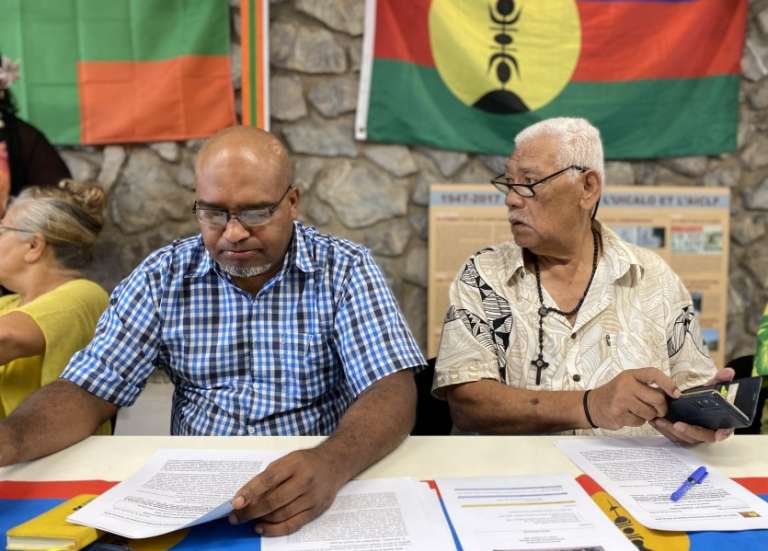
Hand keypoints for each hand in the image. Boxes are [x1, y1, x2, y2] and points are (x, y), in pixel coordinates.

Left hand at [229, 447, 349, 535]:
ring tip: (247, 520)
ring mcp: (312, 497)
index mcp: (295, 463)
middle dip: (251, 511)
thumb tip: (248, 497)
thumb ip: (269, 476)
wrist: (335, 464)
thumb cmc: (306, 462)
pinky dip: (274, 530)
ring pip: (281, 515)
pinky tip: (261, 528)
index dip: (250, 492)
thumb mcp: (288, 460)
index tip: (236, 502)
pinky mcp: (316, 511)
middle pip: (273, 500)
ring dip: (260, 520)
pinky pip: (292, 525)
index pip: (268, 479)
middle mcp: (305, 480)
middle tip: (235, 516)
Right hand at [588, 368, 680, 429]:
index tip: (676, 393)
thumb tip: (670, 394)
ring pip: (650, 412)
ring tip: (639, 412)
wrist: (592, 405)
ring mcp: (621, 400)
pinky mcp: (619, 414)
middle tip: (658, 410)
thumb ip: (645, 385)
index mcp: (630, 375)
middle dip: (661, 408)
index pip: (653, 374)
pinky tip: (629, 416)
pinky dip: (638, 421)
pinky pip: (640, 421)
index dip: (668, 383)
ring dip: (649, 416)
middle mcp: (625, 385)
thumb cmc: (614, 394)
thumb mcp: (627, 382)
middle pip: (657, 398)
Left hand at [651, 367, 735, 443]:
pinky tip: (657, 422)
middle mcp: (709, 431)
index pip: (725, 431)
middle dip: (690, 432)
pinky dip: (666, 431)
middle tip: (678, 424)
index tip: (719, 434)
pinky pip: (675, 438)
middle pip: (703, 436)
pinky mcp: (683, 436)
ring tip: (661, 421)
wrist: (691, 402)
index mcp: (721, 422)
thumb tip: (729, 371)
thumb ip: (720, 379)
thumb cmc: (704, 398)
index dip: (723, 433)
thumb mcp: (711, 387)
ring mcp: (695, 435)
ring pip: (686, 438)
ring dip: (673, 431)